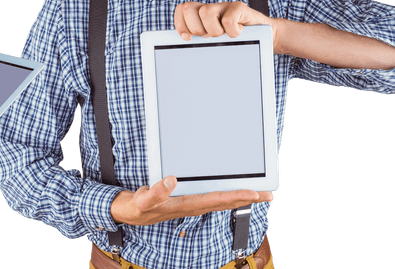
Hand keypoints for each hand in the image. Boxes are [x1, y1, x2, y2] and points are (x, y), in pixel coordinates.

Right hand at [110, 176, 272, 225]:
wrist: (126, 213)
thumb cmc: (135, 208)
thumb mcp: (140, 200)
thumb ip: (154, 192)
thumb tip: (171, 180)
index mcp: (186, 205)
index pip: (217, 199)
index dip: (238, 195)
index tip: (256, 192)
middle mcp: (192, 206)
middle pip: (226, 201)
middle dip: (247, 197)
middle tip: (268, 194)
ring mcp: (191, 204)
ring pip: (221, 199)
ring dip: (240, 196)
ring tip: (258, 193)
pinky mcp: (187, 200)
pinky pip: (212, 196)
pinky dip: (227, 192)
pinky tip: (234, 190)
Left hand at [173, 1, 274, 43]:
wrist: (265, 35)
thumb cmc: (237, 41)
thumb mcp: (216, 42)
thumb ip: (200, 42)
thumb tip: (182, 48)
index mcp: (202, 15)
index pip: (181, 10)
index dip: (180, 24)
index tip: (187, 38)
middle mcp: (212, 7)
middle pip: (189, 9)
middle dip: (197, 29)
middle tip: (210, 37)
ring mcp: (225, 6)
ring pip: (206, 12)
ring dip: (214, 30)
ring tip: (225, 35)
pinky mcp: (240, 7)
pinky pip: (228, 20)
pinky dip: (232, 31)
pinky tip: (238, 33)